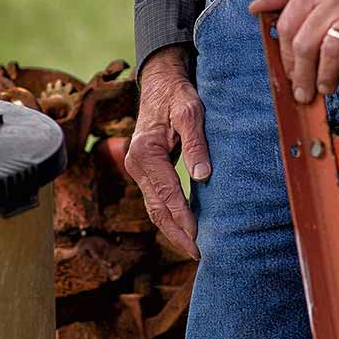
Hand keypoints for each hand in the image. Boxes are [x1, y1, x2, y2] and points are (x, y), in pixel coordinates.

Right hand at [124, 45, 210, 257]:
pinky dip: (168, 216)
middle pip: (155, 207)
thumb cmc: (178, 95)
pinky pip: (155, 199)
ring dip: (172, 229)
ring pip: (153, 207)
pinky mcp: (144, 170)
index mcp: (145, 151)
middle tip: (197, 254)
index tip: (199, 238)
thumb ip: (196, 143)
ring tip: (192, 249)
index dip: (183, 217)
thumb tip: (202, 176)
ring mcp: (137, 168)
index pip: (166, 193)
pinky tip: (183, 229)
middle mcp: (135, 163)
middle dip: (176, 233)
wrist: (161, 84)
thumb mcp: (191, 111)